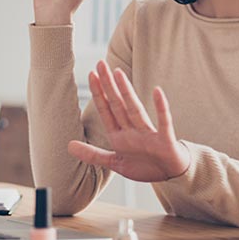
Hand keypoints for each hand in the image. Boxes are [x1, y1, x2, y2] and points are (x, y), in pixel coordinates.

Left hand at [67, 61, 189, 181]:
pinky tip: (157, 92)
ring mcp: (148, 134)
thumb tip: (68, 146)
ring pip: (135, 109)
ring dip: (127, 92)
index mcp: (119, 135)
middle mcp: (132, 130)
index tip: (91, 74)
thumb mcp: (115, 162)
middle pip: (118, 104)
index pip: (106, 110)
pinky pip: (163, 122)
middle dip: (108, 85)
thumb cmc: (145, 165)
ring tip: (118, 74)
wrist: (170, 176)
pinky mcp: (165, 140)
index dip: (98, 93)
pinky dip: (161, 108)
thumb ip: (93, 155)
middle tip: (100, 63)